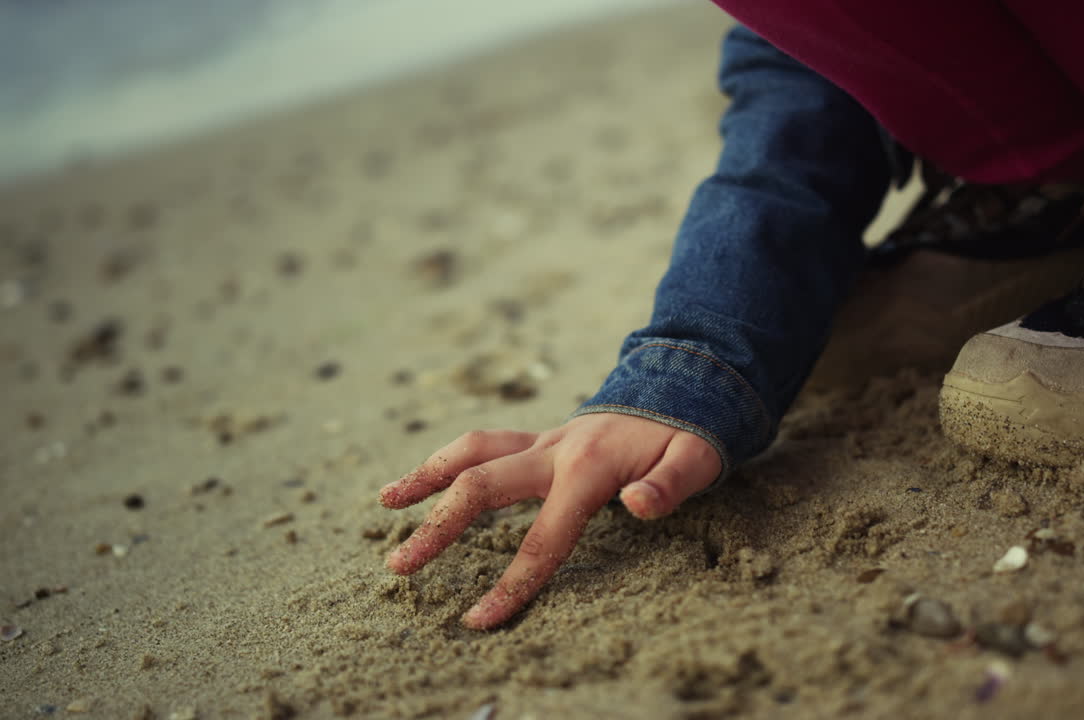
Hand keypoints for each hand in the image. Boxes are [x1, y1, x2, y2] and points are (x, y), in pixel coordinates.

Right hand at [379, 413, 719, 628]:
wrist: (683, 384)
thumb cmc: (689, 434)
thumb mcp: (696, 459)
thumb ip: (670, 484)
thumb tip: (636, 505)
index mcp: (588, 468)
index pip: (543, 536)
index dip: (512, 582)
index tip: (477, 619)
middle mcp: (554, 450)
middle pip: (482, 486)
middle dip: (438, 528)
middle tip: (400, 565)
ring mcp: (543, 440)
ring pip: (472, 451)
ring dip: (426, 476)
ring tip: (385, 502)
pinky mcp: (539, 438)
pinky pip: (484, 445)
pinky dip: (448, 461)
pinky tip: (421, 480)